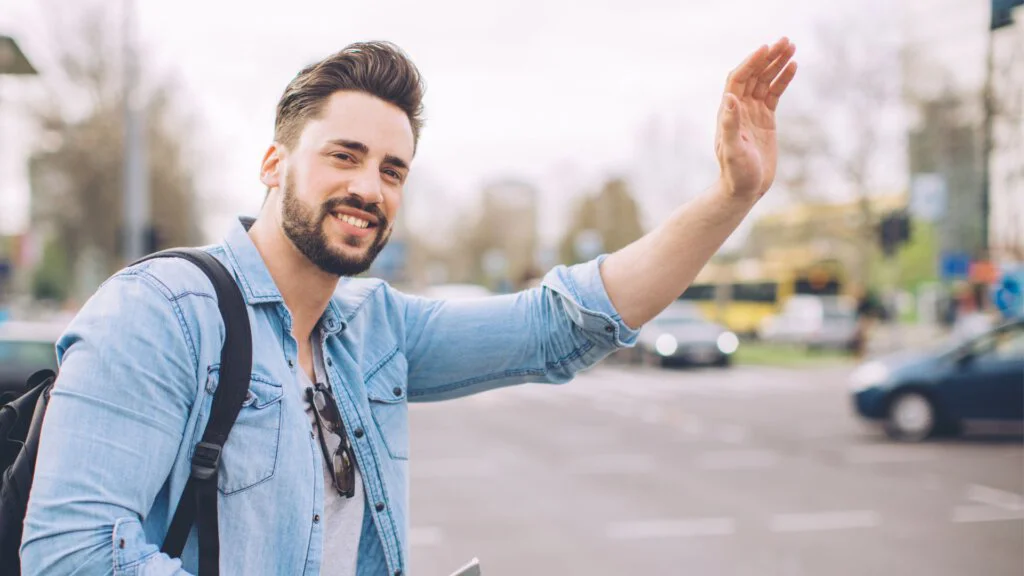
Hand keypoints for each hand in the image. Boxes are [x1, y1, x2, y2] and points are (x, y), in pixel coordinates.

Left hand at [714, 37, 796, 201]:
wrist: (745, 189)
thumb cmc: (736, 173)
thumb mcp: (732, 150)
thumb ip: (729, 124)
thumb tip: (729, 98)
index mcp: (728, 112)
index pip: (738, 79)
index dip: (751, 62)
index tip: (766, 48)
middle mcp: (739, 108)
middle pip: (753, 75)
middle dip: (767, 57)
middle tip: (785, 41)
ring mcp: (752, 112)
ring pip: (764, 81)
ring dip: (776, 64)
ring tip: (792, 47)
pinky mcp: (765, 119)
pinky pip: (774, 94)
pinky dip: (782, 80)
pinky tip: (793, 67)